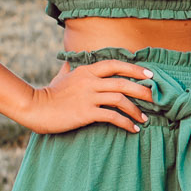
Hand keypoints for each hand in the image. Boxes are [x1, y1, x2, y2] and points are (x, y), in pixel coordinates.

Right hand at [23, 59, 155, 134]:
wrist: (35, 108)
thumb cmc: (49, 94)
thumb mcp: (60, 76)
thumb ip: (69, 68)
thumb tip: (68, 61)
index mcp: (87, 70)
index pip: (116, 65)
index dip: (135, 68)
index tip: (150, 75)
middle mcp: (90, 81)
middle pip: (123, 82)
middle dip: (143, 91)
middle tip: (156, 99)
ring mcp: (88, 96)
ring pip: (120, 99)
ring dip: (136, 110)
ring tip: (145, 119)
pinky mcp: (86, 113)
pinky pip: (112, 117)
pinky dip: (125, 123)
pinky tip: (132, 129)